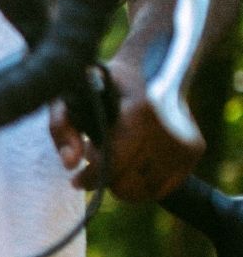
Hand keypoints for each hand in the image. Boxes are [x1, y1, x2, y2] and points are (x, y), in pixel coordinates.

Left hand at [48, 53, 201, 202]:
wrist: (150, 66)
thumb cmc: (103, 83)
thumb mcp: (71, 95)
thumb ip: (61, 126)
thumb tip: (70, 163)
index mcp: (139, 111)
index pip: (113, 161)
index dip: (91, 177)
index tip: (76, 181)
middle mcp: (167, 126)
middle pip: (128, 182)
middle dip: (106, 177)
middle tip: (99, 159)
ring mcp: (185, 139)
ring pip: (146, 190)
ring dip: (125, 182)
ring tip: (117, 159)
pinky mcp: (195, 149)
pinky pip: (164, 187)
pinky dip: (145, 185)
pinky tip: (135, 165)